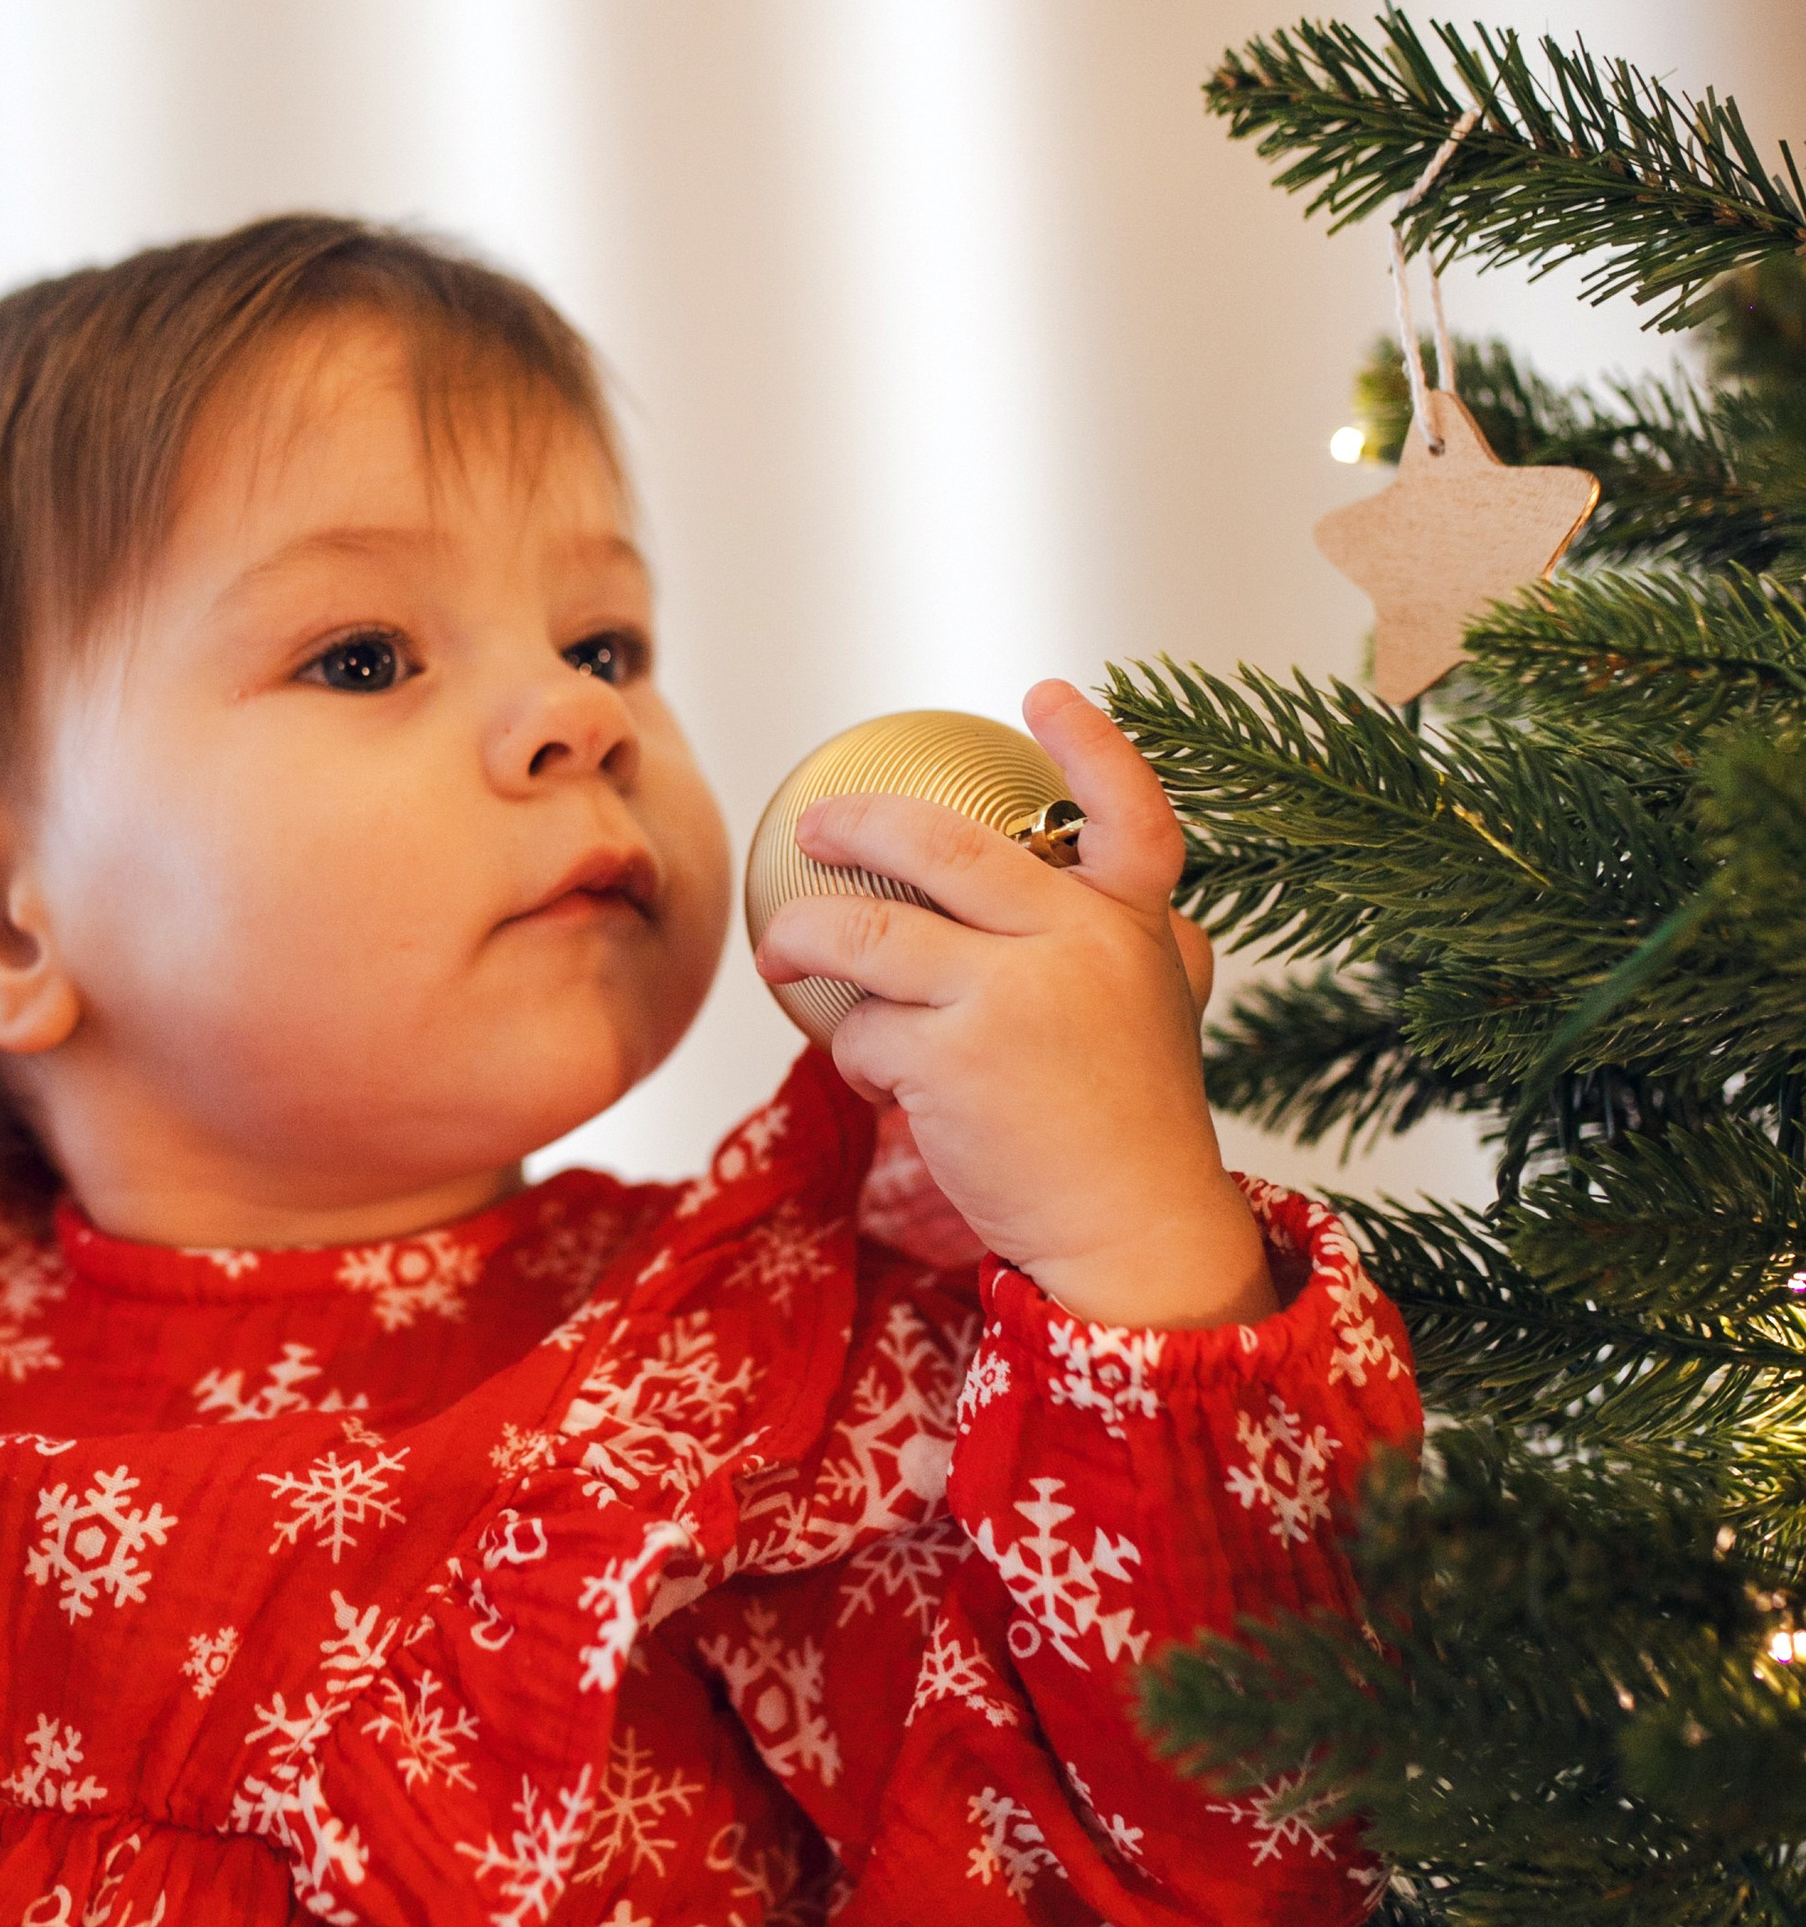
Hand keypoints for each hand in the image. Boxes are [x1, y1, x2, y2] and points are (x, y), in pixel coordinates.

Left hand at [751, 679, 1270, 1327]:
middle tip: (815, 827)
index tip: (1043, 693)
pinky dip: (854, 1055)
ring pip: (865, 935)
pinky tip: (882, 1081)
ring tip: (782, 954)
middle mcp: (1080, 942)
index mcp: (1135, 926)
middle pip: (942, 844)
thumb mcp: (1144, 1008)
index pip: (1129, 813)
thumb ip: (1102, 942)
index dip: (1090, 746)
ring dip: (804, 939)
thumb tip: (1044, 886)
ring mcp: (1013, 994)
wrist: (1133, 1233)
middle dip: (857, 824)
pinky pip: (861, 1031)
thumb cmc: (1126, 1124)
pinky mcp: (954, 1059)